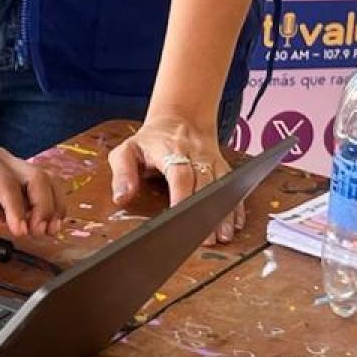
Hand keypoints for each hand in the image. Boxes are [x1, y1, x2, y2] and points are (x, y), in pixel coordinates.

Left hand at [0, 145, 65, 240]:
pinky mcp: (14, 180)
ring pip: (43, 180)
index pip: (8, 183)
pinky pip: (40, 189)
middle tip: (38, 233)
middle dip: (42, 206)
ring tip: (48, 230)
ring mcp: (9, 166)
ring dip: (51, 205)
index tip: (20, 233)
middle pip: (35, 177)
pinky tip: (47, 224)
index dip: (17, 210)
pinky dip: (48, 206)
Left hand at [104, 116, 243, 244]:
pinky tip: (235, 222)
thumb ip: (122, 173)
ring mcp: (211, 159)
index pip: (179, 173)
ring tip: (223, 235)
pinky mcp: (222, 165)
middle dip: (206, 211)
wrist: (180, 117)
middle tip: (206, 238)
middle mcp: (195, 154)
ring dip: (224, 211)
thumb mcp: (127, 150)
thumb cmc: (151, 140)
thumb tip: (121, 197)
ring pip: (222, 185)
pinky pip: (232, 184)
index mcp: (169, 149)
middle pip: (205, 182)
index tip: (179, 217)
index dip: (181, 195)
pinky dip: (235, 204)